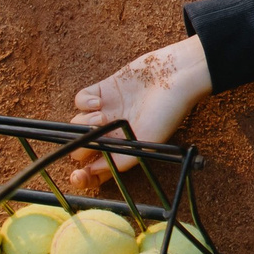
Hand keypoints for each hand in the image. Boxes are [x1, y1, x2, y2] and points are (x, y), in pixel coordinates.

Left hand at [68, 37, 211, 187]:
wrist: (176, 76)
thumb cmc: (167, 111)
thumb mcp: (147, 144)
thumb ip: (119, 160)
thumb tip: (91, 171)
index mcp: (123, 148)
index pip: (97, 170)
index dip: (84, 177)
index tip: (78, 176)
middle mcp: (112, 132)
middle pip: (81, 146)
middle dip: (79, 146)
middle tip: (91, 138)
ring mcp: (106, 111)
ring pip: (76, 123)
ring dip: (82, 123)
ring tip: (101, 117)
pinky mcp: (104, 90)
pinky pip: (80, 100)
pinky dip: (83, 102)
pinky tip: (98, 102)